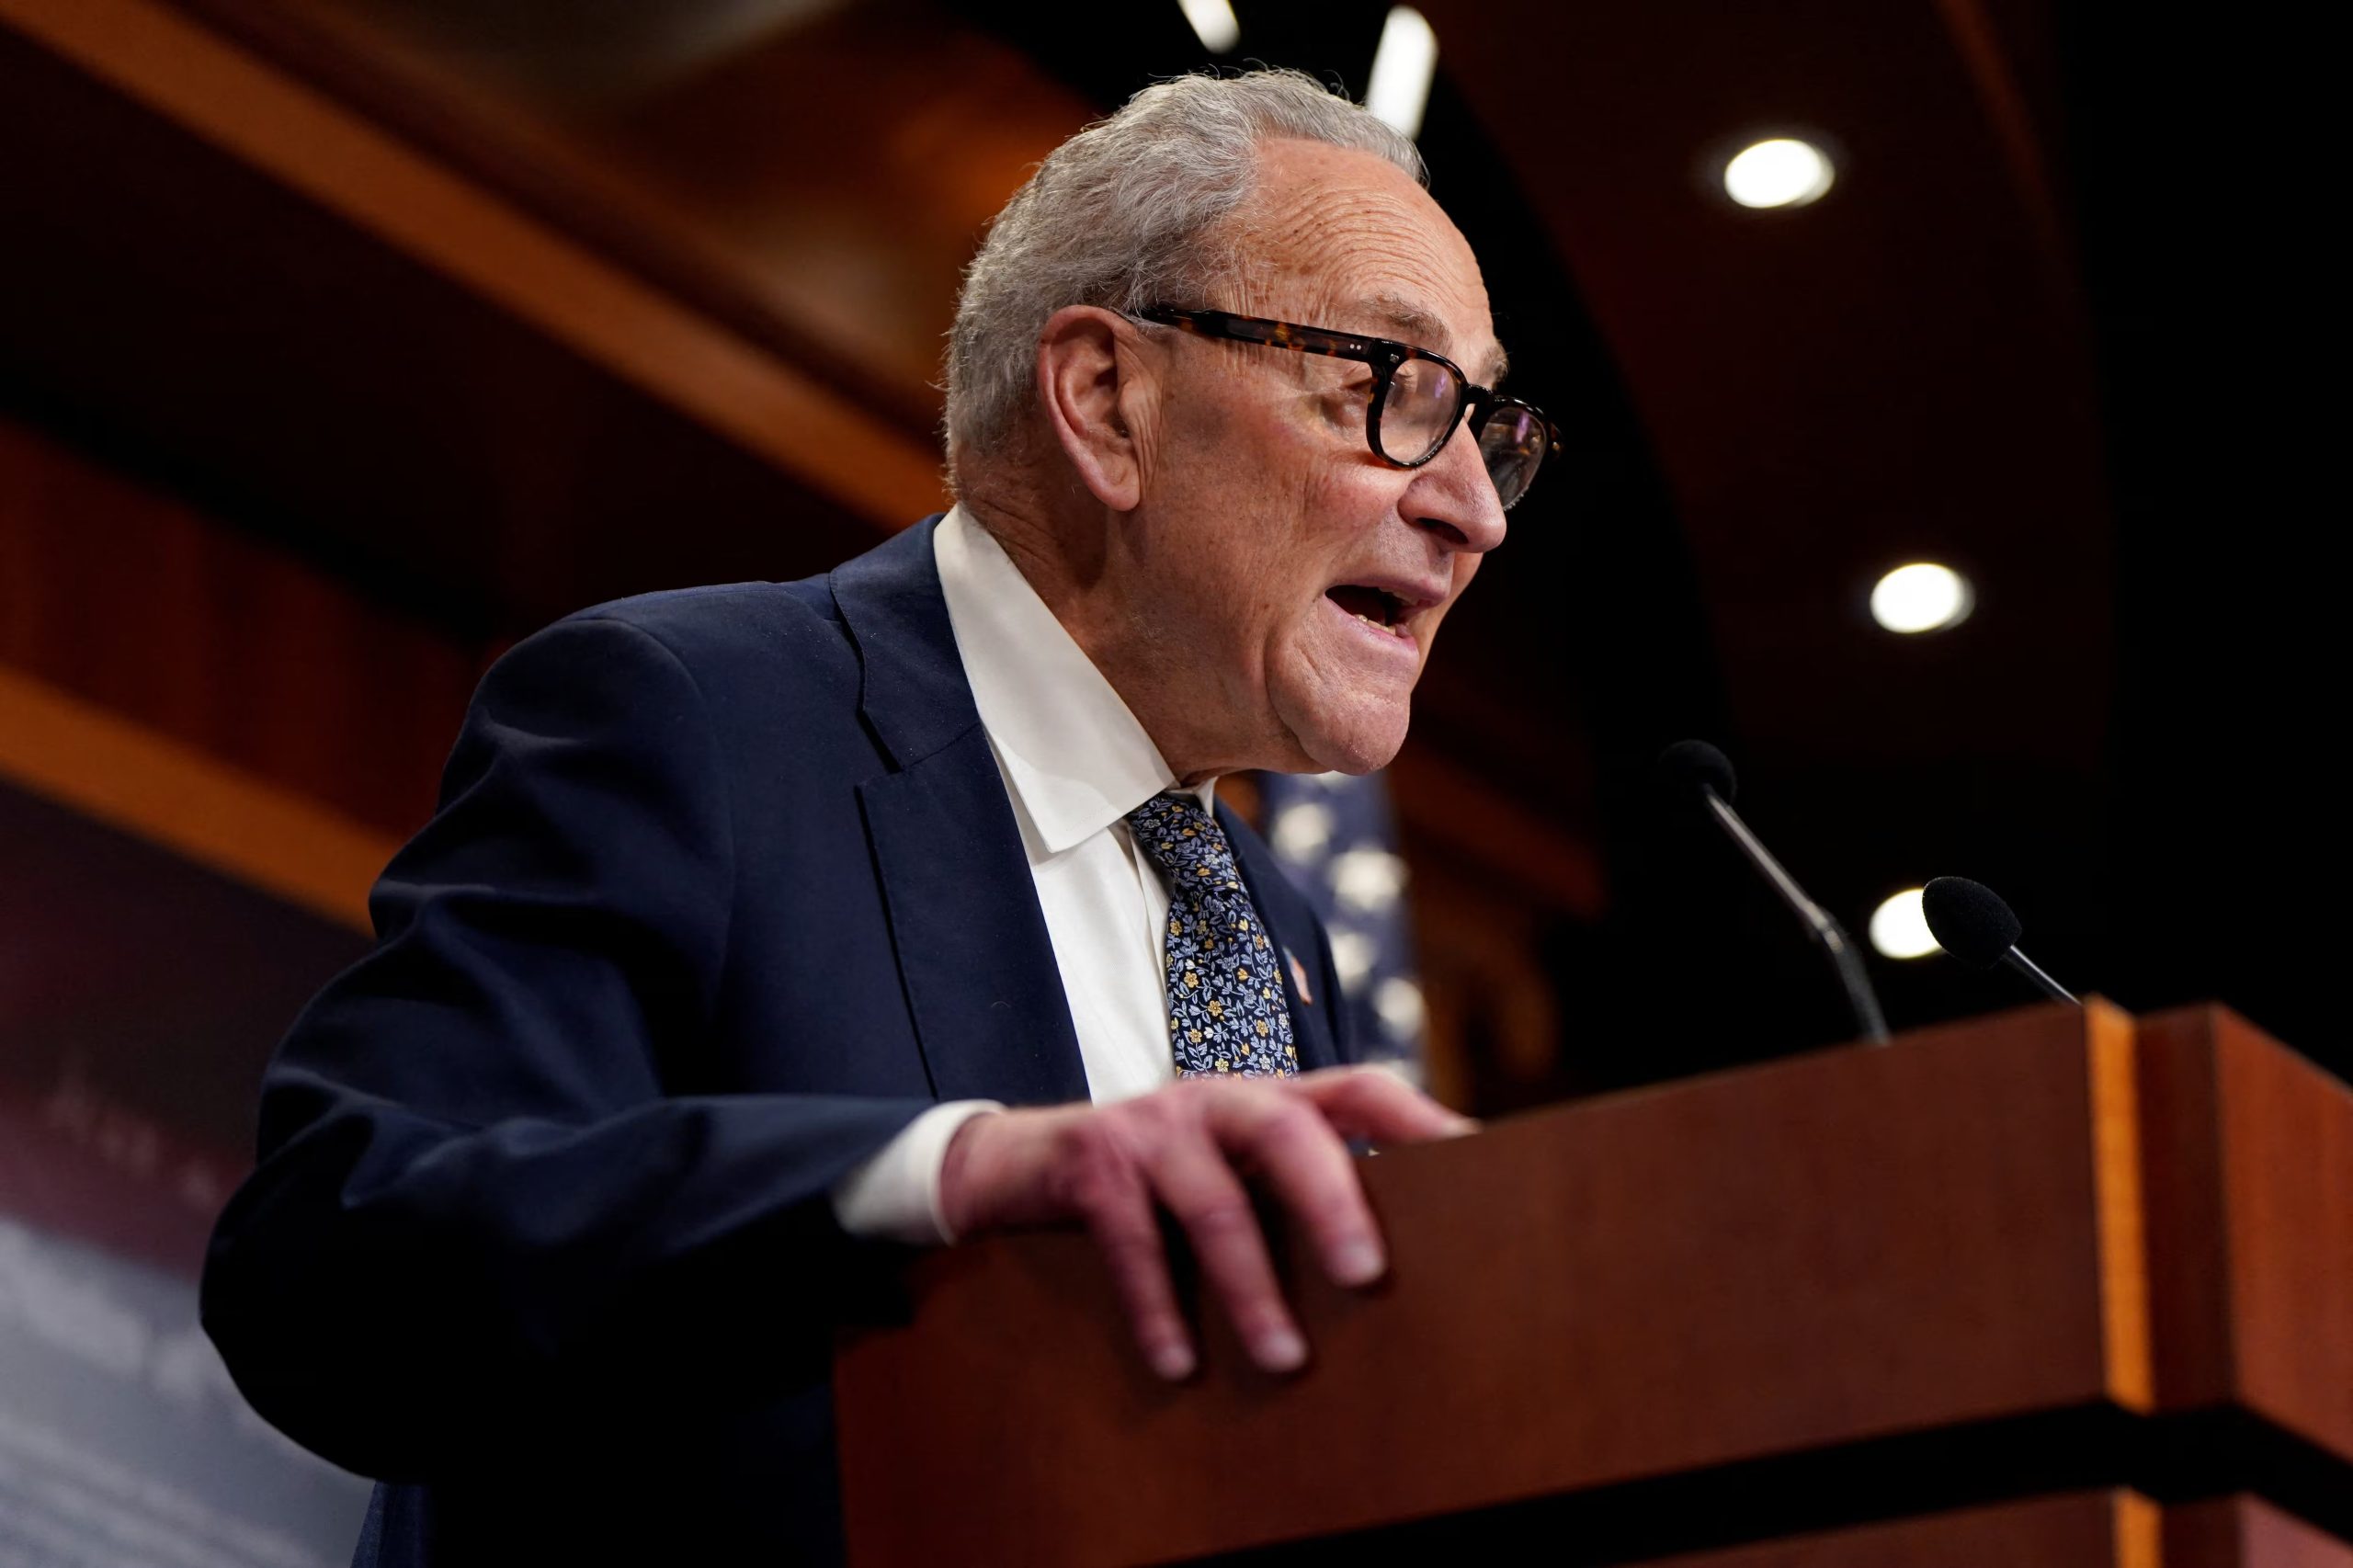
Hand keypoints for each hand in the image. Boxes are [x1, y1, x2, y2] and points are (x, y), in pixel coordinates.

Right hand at [937, 1066, 1474, 1380]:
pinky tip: (1179, 1365)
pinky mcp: (1093, 1165)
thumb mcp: (1229, 1170)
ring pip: (1214, 1204)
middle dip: (1332, 1203)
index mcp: (1265, 1099)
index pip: (1357, 1091)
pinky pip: (1133, 1244)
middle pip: (1289, 1131)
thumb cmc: (1155, 1182)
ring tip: (1286, 1361)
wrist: (1019, 1162)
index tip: (1480, 1160)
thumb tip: (1389, 1265)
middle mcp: (1216, 1099)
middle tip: (1368, 1277)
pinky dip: (1159, 1310)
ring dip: (1251, 1289)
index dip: (1421, 1120)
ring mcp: (1152, 1127)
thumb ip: (1292, 1192)